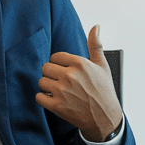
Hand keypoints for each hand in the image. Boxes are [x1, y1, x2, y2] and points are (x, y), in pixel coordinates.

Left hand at [36, 25, 122, 142]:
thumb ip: (96, 45)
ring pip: (41, 81)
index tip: (66, 71)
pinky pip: (39, 97)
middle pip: (45, 68)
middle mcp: (70, 76)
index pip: (55, 56)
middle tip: (61, 82)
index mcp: (80, 64)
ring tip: (58, 91)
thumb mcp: (102, 66)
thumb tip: (96, 26)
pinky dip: (44, 99)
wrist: (105, 118)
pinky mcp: (57, 106)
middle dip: (51, 74)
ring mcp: (62, 91)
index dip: (59, 64)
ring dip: (47, 87)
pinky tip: (54, 100)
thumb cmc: (104, 91)